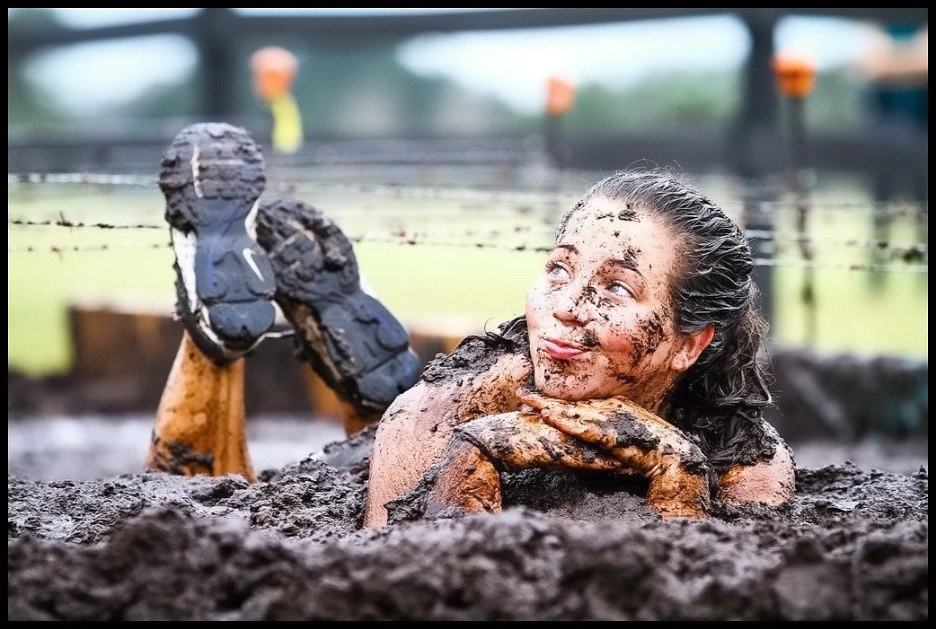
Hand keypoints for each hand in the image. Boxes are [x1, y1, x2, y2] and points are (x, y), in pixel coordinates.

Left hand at [516, 388, 709, 517]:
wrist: (674, 456)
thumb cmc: (651, 449)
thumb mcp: (627, 436)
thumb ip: (610, 432)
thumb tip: (594, 435)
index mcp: (613, 407)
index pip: (578, 402)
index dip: (556, 401)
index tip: (534, 398)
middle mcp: (610, 408)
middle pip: (571, 403)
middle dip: (545, 399)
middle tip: (521, 395)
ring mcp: (611, 419)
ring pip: (573, 411)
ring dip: (550, 407)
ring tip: (528, 403)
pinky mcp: (612, 433)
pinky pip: (583, 426)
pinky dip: (566, 421)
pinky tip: (550, 418)